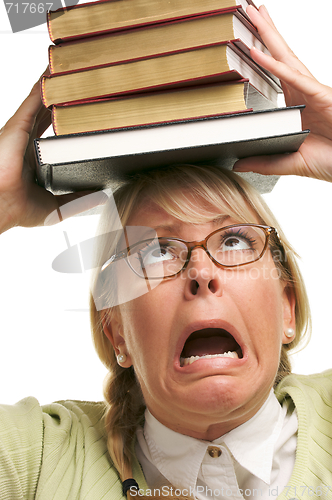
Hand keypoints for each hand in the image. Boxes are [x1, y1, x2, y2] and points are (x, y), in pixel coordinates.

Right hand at [0, 75, 105, 233]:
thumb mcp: (58, 206)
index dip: (66, 119)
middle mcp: (28, 141)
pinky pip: (32, 101)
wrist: (2, 207)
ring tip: (70, 68)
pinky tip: (52, 72)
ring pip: (40, 102)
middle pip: (47, 112)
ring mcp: (21, 132)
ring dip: (53, 86)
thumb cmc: (20, 209)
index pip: (53, 132)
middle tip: (80, 83)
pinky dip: (41, 87)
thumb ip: (79, 200)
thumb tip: (102, 197)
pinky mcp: (17, 126)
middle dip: (62, 97)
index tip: (83, 110)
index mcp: (35, 157)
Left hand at [233, 5, 331, 182]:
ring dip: (268, 35)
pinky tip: (258, 51)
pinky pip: (293, 77)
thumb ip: (263, 161)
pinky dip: (275, 65)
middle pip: (279, 55)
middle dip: (264, 31)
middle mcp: (303, 92)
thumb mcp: (288, 162)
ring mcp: (312, 91)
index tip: (246, 39)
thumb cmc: (329, 161)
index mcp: (296, 104)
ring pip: (286, 58)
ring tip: (254, 14)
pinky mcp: (320, 96)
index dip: (261, 54)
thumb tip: (238, 163)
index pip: (274, 73)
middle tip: (247, 9)